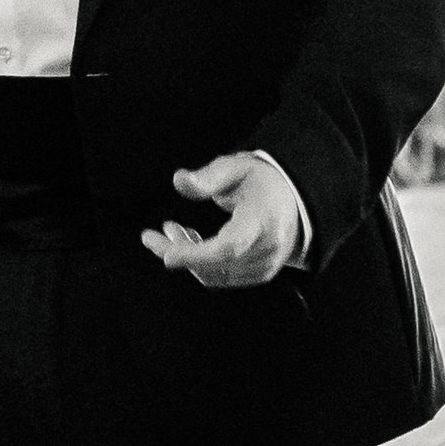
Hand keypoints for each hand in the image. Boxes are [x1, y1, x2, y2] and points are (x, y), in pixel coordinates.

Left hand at [141, 153, 305, 289]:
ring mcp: (265, 266)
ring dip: (185, 257)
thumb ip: (208, 176)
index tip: (166, 254)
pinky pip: (220, 277)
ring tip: (171, 231)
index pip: (229, 246)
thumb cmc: (261, 182)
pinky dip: (199, 264)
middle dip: (178, 252)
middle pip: (215, 263)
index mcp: (264, 220)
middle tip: (150, 236)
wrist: (294, 202)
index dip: (195, 254)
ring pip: (214, 274)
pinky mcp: (259, 275)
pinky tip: (189, 242)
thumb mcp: (237, 167)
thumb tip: (179, 180)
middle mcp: (268, 248)